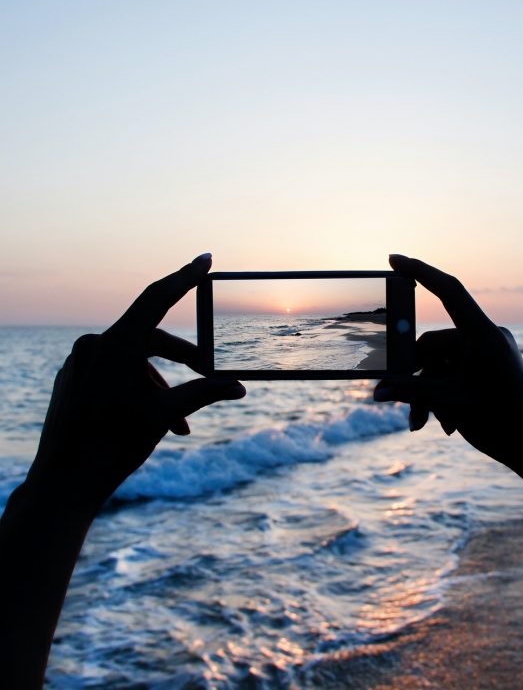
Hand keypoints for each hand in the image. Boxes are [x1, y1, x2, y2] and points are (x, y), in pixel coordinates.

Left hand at [25, 254, 245, 512]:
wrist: (62, 484)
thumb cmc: (112, 447)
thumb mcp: (165, 415)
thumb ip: (205, 394)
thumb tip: (240, 388)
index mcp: (115, 345)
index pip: (156, 298)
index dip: (185, 277)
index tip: (206, 259)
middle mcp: (94, 345)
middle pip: (150, 336)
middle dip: (181, 358)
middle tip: (205, 373)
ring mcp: (80, 362)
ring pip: (133, 358)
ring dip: (161, 383)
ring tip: (178, 419)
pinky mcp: (73, 379)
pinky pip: (114, 371)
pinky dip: (138, 387)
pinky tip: (149, 418)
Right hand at [374, 255, 522, 472]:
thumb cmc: (502, 424)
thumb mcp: (449, 404)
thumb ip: (409, 392)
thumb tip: (375, 391)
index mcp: (483, 335)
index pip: (448, 290)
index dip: (419, 271)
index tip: (393, 259)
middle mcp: (487, 337)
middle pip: (433, 346)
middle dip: (418, 380)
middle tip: (412, 413)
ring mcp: (489, 351)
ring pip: (441, 364)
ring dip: (430, 393)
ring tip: (425, 423)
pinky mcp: (490, 366)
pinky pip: (456, 371)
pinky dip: (445, 394)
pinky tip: (444, 422)